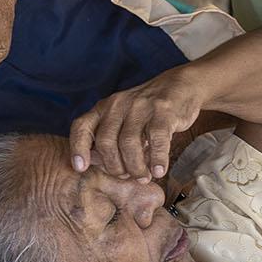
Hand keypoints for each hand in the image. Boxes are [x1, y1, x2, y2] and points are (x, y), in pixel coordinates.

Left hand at [69, 67, 207, 179]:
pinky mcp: (164, 111)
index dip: (78, 148)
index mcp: (105, 107)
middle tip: (127, 176)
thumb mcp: (124, 118)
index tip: (80, 168)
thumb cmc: (150, 109)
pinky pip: (157, 139)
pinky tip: (159, 171)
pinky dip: (157, 159)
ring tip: (144, 177)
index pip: (82, 126)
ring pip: (129, 143)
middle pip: (106, 142)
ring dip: (136, 167)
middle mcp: (119, 104)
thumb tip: (94, 163)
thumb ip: (110, 138)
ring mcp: (141, 106)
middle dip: (114, 166)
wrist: (183, 85)